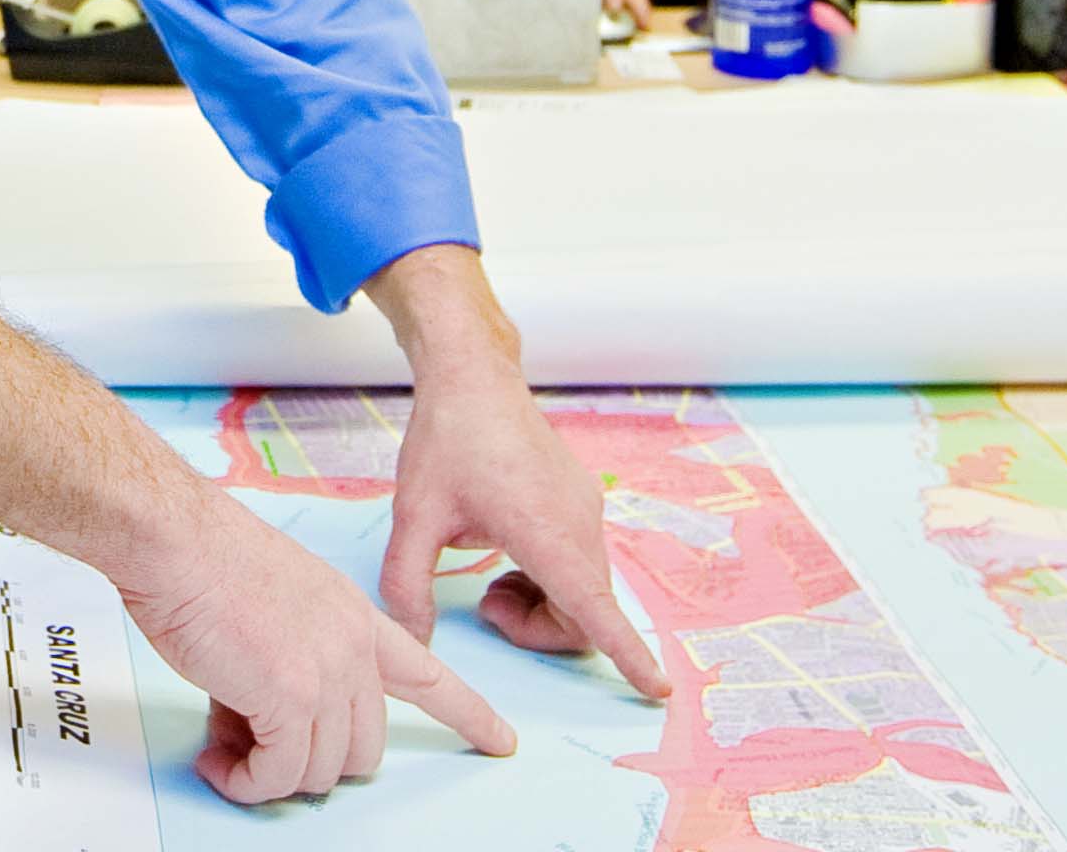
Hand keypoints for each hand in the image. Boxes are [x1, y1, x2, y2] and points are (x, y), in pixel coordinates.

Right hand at [116, 493, 517, 803]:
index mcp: (355, 617)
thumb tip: (257, 730)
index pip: (428, 673)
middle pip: (365, 749)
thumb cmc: (204, 563)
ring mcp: (328, 672)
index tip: (500, 739)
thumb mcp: (272, 612)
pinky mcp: (289, 698)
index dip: (468, 713)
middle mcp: (354, 646)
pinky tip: (218, 764)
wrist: (176, 538)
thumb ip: (287, 669)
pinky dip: (246, 782)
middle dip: (310, 762)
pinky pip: (278, 774)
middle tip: (249, 741)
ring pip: (322, 771)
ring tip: (223, 743)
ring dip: (268, 773)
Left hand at [384, 371, 669, 698]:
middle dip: (540, 631)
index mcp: (545, 530)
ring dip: (543, 606)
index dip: (628, 654)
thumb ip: (408, 586)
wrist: (474, 377)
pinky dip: (551, 580)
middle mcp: (579, 522)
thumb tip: (415, 645)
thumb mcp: (414, 515)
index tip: (657, 690)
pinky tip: (508, 557)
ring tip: (492, 584)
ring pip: (585, 591)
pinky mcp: (582, 502)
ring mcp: (586, 510)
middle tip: (486, 607)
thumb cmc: (446, 438)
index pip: (596, 609)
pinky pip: (581, 564)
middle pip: (586, 614)